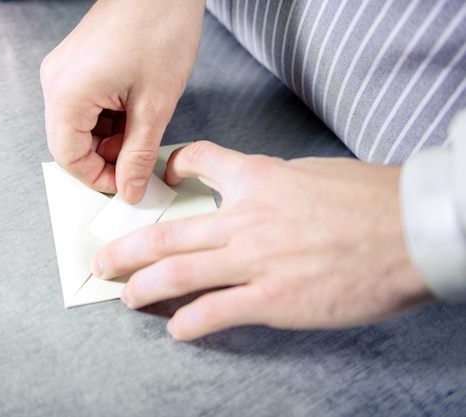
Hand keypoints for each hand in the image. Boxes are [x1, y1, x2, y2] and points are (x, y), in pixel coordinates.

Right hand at [41, 0, 205, 202]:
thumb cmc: (160, 30)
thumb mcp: (155, 104)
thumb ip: (139, 154)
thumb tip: (130, 189)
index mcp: (67, 94)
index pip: (68, 157)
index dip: (97, 178)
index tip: (126, 184)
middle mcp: (56, 82)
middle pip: (70, 143)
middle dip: (105, 158)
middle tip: (138, 158)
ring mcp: (64, 71)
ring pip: (80, 126)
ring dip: (110, 138)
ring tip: (143, 125)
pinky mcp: (76, 65)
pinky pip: (85, 106)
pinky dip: (109, 118)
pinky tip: (134, 110)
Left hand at [91, 141, 434, 340]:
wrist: (410, 230)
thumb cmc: (369, 199)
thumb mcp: (312, 172)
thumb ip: (275, 183)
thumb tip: (256, 190)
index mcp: (258, 179)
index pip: (200, 161)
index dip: (174, 166)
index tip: (163, 176)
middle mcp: (245, 219)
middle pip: (168, 233)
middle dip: (127, 249)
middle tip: (102, 260)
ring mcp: (254, 261)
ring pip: (178, 272)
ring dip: (144, 286)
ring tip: (126, 295)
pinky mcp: (272, 299)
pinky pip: (215, 311)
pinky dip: (188, 322)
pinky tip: (177, 328)